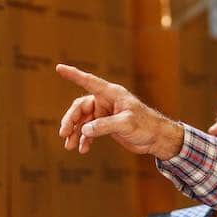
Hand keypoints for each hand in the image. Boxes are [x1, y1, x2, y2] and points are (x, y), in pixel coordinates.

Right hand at [55, 65, 184, 158]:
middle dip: (71, 120)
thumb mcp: (126, 124)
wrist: (157, 138)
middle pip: (81, 107)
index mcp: (111, 94)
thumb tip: (84, 130)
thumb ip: (105, 126)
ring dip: (75, 132)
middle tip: (64, 134)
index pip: (89, 81)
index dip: (73, 75)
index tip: (59, 67)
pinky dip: (85, 139)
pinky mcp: (107, 126)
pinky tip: (83, 149)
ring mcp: (105, 114)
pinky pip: (90, 131)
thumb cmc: (146, 125)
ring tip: (69, 146)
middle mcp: (106, 101)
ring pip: (83, 121)